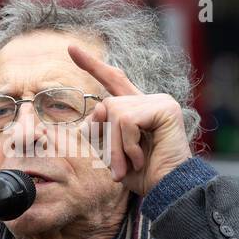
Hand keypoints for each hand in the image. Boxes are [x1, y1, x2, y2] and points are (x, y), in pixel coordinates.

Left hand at [69, 44, 191, 196]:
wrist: (167, 189)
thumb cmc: (143, 175)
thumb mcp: (112, 152)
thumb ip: (100, 131)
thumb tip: (94, 113)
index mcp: (136, 108)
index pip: (112, 79)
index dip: (92, 65)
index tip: (71, 49)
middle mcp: (149, 99)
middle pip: (106, 105)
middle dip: (104, 138)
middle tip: (116, 167)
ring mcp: (159, 101)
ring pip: (114, 112)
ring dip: (115, 146)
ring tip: (128, 165)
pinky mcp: (165, 108)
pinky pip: (127, 120)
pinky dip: (127, 144)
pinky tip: (139, 157)